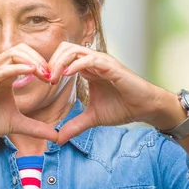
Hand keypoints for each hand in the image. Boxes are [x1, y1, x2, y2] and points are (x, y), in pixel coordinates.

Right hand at [0, 44, 57, 143]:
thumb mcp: (17, 124)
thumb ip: (36, 128)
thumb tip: (56, 136)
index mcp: (6, 74)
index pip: (26, 57)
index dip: (42, 64)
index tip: (54, 79)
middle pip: (21, 49)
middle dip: (39, 58)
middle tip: (51, 74)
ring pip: (13, 54)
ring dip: (32, 61)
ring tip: (45, 73)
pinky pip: (2, 69)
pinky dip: (18, 68)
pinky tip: (32, 72)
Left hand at [47, 42, 173, 144]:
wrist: (145, 108)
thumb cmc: (123, 107)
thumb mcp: (93, 118)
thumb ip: (75, 125)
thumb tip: (59, 140)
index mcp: (88, 69)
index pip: (63, 57)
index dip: (50, 67)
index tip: (43, 84)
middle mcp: (94, 62)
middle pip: (65, 48)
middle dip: (51, 61)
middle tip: (45, 80)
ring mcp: (103, 62)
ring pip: (75, 50)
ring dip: (60, 62)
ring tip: (53, 78)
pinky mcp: (111, 67)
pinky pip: (91, 59)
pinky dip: (76, 64)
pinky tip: (67, 75)